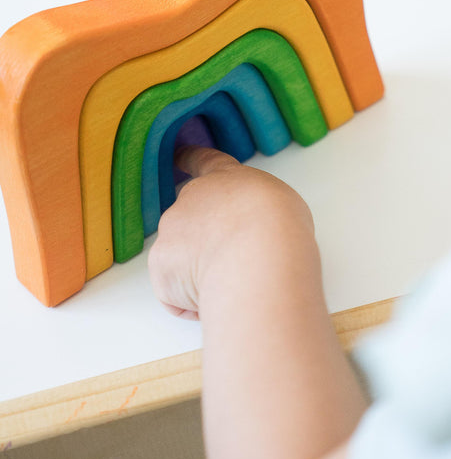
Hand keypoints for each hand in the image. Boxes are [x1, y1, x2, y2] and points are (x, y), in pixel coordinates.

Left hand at [148, 146, 314, 319]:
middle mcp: (190, 201)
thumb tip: (249, 234)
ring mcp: (170, 233)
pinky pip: (174, 292)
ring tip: (233, 283)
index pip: (204, 162)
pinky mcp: (160, 267)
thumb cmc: (279, 227)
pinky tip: (216, 298)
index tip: (179, 156)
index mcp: (225, 178)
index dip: (191, 159)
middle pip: (189, 218)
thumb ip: (256, 211)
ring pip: (181, 259)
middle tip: (236, 262)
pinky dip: (190, 302)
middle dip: (205, 241)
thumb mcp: (281, 204)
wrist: (258, 254)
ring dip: (200, 273)